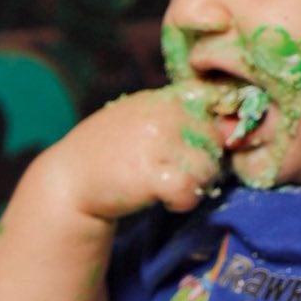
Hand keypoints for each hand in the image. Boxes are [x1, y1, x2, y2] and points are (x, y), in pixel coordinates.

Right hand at [30, 86, 224, 220]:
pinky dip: (184, 201)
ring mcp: (158, 142)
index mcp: (162, 98)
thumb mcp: (139, 119)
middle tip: (179, 173)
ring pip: (208, 167)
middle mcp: (163, 114)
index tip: (200, 143)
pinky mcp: (152, 174)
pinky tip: (167, 201)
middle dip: (205, 160)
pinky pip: (191, 189)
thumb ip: (178, 117)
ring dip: (196, 184)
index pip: (214, 99)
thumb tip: (234, 127)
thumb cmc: (106, 153)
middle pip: (216, 140)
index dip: (217, 124)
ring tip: (170, 187)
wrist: (66, 181)